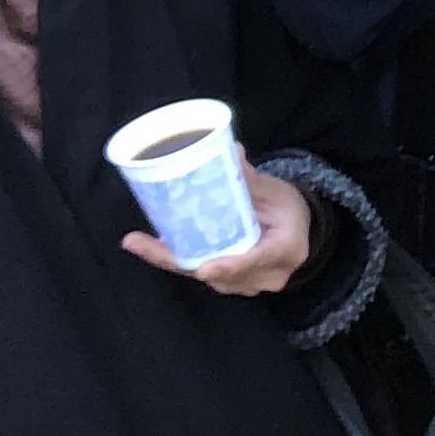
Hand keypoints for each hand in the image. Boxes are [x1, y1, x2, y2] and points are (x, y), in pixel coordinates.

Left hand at [124, 158, 315, 296]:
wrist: (296, 230)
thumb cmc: (287, 208)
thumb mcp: (274, 190)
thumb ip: (249, 178)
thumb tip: (229, 151)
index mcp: (287, 249)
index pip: (258, 259)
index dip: (231, 266)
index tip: (205, 269)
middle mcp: (269, 275)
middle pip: (220, 274)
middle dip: (179, 261)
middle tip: (140, 243)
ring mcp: (250, 284)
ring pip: (206, 278)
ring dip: (172, 261)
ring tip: (137, 243)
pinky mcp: (233, 284)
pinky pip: (202, 276)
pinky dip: (178, 261)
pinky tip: (150, 246)